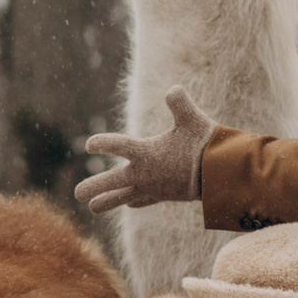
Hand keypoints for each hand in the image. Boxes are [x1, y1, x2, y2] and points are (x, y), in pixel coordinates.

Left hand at [74, 88, 213, 214]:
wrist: (221, 176)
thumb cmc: (206, 145)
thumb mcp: (193, 119)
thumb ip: (180, 103)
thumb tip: (174, 90)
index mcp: (146, 153)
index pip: (117, 146)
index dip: (101, 144)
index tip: (88, 145)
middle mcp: (145, 173)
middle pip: (112, 182)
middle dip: (94, 186)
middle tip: (76, 194)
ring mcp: (153, 187)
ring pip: (124, 197)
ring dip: (108, 201)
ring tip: (91, 207)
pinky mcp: (164, 195)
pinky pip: (143, 199)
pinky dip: (133, 200)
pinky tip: (129, 203)